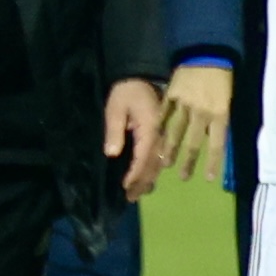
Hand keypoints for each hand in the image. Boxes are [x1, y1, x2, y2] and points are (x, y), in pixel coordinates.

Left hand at [104, 77, 165, 201]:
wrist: (140, 77)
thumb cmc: (126, 93)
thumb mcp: (115, 109)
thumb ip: (114, 130)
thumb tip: (112, 153)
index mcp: (150, 129)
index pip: (143, 157)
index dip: (135, 174)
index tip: (125, 186)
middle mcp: (160, 136)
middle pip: (153, 165)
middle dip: (142, 183)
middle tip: (129, 198)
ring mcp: (163, 137)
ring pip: (158, 164)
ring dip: (148, 180)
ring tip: (136, 194)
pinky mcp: (162, 137)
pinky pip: (159, 158)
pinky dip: (151, 171)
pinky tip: (144, 180)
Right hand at [156, 62, 231, 181]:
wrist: (208, 53)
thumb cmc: (222, 79)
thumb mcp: (227, 100)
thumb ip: (219, 120)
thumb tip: (210, 138)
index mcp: (220, 114)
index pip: (217, 144)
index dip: (212, 162)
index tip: (208, 179)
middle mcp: (202, 112)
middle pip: (193, 142)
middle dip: (188, 162)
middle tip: (182, 177)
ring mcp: (185, 104)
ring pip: (175, 131)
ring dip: (170, 149)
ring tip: (164, 163)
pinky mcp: (172, 95)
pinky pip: (164, 114)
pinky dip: (159, 127)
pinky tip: (154, 138)